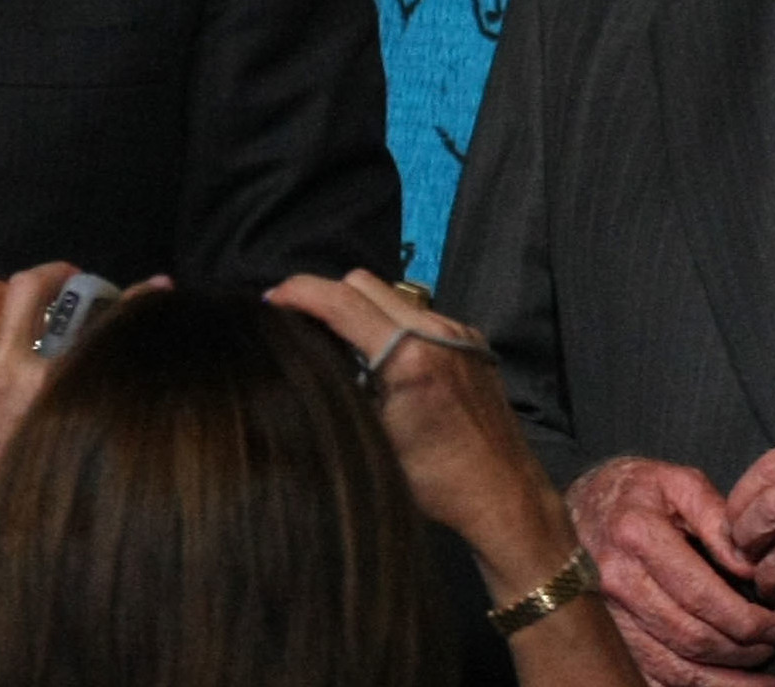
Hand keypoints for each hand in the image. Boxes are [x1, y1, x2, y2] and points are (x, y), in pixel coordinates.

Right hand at [268, 271, 570, 588]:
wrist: (502, 492)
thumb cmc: (435, 483)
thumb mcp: (373, 440)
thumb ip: (344, 390)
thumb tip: (307, 361)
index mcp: (410, 357)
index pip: (343, 301)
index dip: (300, 292)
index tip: (272, 299)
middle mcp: (437, 332)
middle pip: (363, 283)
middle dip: (326, 294)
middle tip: (298, 319)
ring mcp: (458, 332)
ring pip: (391, 295)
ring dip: (358, 308)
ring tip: (335, 339)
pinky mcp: (470, 340)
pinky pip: (417, 313)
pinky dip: (389, 323)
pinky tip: (379, 355)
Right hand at [567, 456, 774, 686]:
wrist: (575, 507)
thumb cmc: (634, 491)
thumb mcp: (678, 482)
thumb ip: (718, 519)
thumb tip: (751, 569)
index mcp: (638, 537)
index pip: (702, 596)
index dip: (747, 620)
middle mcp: (617, 582)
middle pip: (691, 638)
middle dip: (745, 651)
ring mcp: (607, 616)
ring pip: (673, 669)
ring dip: (725, 682)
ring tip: (765, 680)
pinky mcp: (606, 637)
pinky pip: (650, 678)